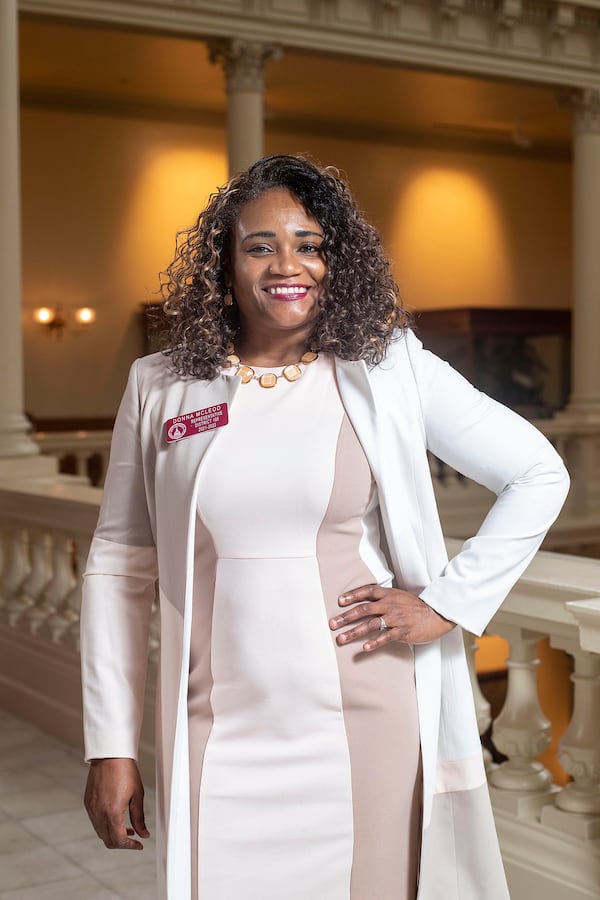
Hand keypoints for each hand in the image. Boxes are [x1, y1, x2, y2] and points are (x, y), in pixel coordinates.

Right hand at [84, 757, 148, 849]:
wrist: (110, 755)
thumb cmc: (125, 771)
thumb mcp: (137, 795)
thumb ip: (139, 818)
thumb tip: (143, 834)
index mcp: (112, 813)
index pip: (119, 840)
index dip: (130, 846)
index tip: (139, 845)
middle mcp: (99, 814)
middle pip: (108, 840)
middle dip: (122, 843)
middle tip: (134, 838)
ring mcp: (91, 809)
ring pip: (101, 832)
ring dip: (113, 834)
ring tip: (127, 828)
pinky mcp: (88, 803)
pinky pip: (95, 821)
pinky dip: (105, 825)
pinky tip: (115, 817)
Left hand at [329, 583, 454, 650]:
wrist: (436, 614)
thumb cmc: (416, 606)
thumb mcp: (399, 595)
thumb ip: (383, 597)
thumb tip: (364, 600)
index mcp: (388, 594)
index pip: (367, 591)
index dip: (352, 595)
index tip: (339, 601)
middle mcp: (390, 605)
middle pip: (363, 609)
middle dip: (346, 617)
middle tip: (332, 623)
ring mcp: (396, 618)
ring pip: (370, 624)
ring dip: (354, 632)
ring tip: (341, 639)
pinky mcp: (402, 631)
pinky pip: (385, 637)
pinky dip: (374, 642)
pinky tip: (364, 648)